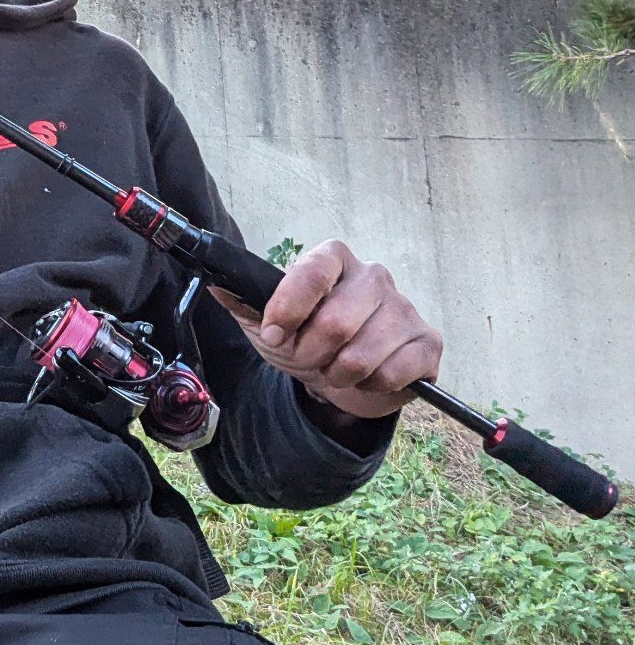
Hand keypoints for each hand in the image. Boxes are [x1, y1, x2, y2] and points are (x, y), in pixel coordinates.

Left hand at [209, 239, 441, 419]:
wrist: (340, 376)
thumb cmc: (303, 338)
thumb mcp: (264, 320)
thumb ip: (242, 301)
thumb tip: (218, 283)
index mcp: (333, 260)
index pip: (313, 270)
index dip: (289, 308)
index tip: (275, 333)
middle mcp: (373, 276)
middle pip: (337, 321)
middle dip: (311, 353)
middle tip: (308, 358)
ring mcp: (404, 308)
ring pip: (364, 353)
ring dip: (339, 373)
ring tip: (335, 368)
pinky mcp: (427, 343)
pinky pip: (394, 372)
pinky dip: (371, 385)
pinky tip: (368, 376)